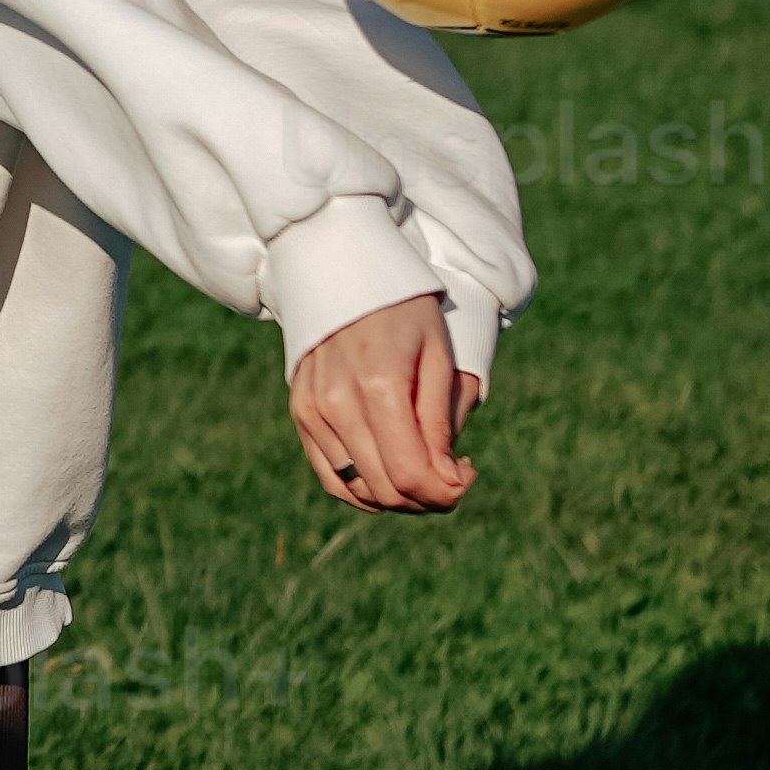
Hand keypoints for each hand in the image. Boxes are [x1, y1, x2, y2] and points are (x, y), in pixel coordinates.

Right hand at [288, 291, 481, 512]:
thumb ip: (441, 421)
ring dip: (399, 497)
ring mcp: (313, 410)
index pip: (410, 472)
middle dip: (428, 498)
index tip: (467, 475)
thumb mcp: (438, 357)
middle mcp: (337, 403)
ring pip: (357, 489)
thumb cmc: (404, 312)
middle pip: (385, 488)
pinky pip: (331, 476)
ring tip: (424, 471)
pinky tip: (391, 476)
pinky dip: (364, 490)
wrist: (345, 272)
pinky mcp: (301, 413)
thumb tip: (448, 482)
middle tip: (453, 476)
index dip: (445, 492)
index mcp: (379, 385)